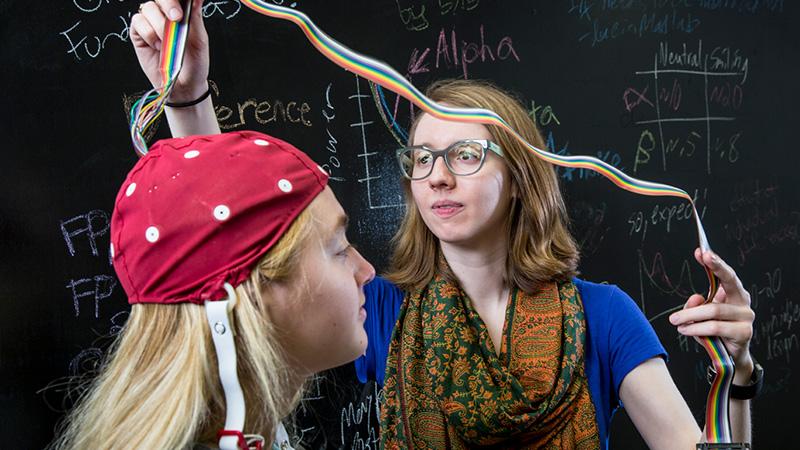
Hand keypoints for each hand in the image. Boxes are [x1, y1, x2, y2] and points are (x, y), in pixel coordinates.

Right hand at [130, 0, 209, 102]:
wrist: (183, 85)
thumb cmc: (194, 63)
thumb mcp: (199, 40)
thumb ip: (195, 17)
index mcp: (182, 12)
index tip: (183, 10)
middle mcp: (165, 14)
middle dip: (168, 4)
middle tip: (176, 18)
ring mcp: (151, 22)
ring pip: (148, 8)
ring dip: (159, 25)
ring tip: (168, 43)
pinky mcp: (139, 32)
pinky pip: (138, 22)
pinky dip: (148, 34)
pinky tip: (158, 46)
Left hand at [669, 248, 754, 374]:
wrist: (728, 356)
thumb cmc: (713, 331)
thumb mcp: (698, 316)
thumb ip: (695, 305)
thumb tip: (696, 298)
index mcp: (734, 293)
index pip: (726, 274)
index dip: (715, 262)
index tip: (702, 251)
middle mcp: (743, 301)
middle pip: (731, 280)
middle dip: (717, 266)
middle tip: (703, 256)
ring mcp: (746, 316)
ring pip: (713, 310)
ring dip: (690, 315)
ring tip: (674, 320)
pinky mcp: (744, 332)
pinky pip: (715, 327)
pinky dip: (696, 328)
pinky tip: (684, 330)